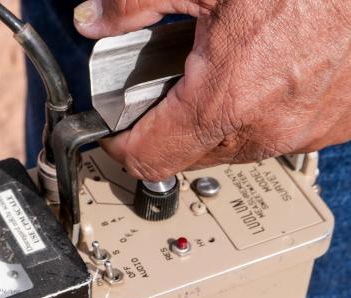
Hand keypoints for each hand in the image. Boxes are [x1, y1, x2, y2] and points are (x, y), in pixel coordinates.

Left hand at [72, 0, 350, 180]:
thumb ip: (136, 2)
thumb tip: (94, 18)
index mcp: (225, 101)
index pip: (148, 159)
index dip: (120, 144)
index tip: (115, 130)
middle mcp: (268, 128)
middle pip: (189, 155)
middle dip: (169, 125)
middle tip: (170, 80)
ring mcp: (309, 130)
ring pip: (238, 145)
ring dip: (220, 117)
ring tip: (226, 64)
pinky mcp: (341, 123)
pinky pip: (286, 132)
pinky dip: (268, 109)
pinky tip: (271, 69)